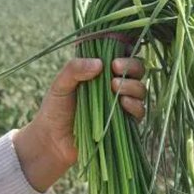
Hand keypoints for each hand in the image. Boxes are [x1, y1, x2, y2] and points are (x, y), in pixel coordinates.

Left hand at [13, 57, 145, 192]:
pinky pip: (140, 111)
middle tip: (116, 67)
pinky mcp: (126, 122)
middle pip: (137, 69)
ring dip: (132, 85)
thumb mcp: (61, 84)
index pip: (123, 55)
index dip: (126, 51)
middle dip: (131, 66)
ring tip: (114, 86)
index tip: (115, 55)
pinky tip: (123, 103)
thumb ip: (75, 68)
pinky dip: (135, 104)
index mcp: (103, 70)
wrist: (53, 141)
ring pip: (140, 89)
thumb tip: (100, 63)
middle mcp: (116, 84)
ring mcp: (122, 103)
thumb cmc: (55, 108)